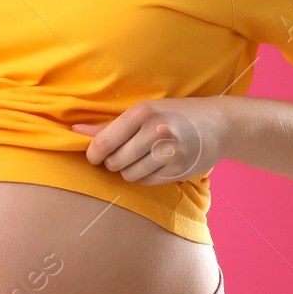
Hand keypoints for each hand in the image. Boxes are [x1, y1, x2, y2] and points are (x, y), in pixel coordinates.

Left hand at [71, 98, 226, 184]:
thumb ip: (108, 125)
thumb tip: (73, 132)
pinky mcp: (179, 170)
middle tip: (122, 154)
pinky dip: (146, 176)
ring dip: (129, 171)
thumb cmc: (175, 114)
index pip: (104, 143)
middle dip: (113, 162)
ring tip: (141, 157)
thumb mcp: (143, 111)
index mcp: (143, 113)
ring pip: (129, 175)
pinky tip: (155, 164)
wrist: (219, 124)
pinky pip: (147, 182)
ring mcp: (169, 153)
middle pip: (115, 162)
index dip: (94, 154)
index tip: (95, 155)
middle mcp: (156, 132)